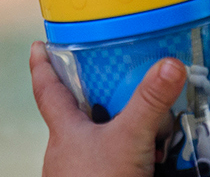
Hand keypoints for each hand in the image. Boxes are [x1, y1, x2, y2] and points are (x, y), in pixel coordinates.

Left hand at [30, 42, 186, 176]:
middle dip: (93, 97)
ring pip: (96, 141)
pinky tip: (149, 158)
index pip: (46, 88)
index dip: (42, 65)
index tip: (39, 45)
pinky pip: (110, 163)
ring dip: (117, 129)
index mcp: (64, 130)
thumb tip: (171, 63)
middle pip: (74, 114)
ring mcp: (79, 173)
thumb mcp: (129, 139)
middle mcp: (66, 151)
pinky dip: (129, 155)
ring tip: (146, 121)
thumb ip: (149, 102)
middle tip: (112, 77)